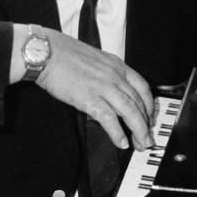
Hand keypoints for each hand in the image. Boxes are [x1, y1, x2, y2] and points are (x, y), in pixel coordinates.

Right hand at [35, 28, 154, 150]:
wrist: (46, 52)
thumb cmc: (64, 54)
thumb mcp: (95, 60)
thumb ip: (106, 75)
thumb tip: (110, 92)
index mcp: (117, 65)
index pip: (143, 87)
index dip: (149, 105)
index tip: (150, 117)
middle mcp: (115, 76)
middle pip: (139, 103)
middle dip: (146, 124)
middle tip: (147, 138)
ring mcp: (103, 87)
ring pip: (130, 112)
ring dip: (138, 131)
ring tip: (140, 144)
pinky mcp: (90, 98)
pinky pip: (109, 119)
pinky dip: (117, 133)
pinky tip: (121, 142)